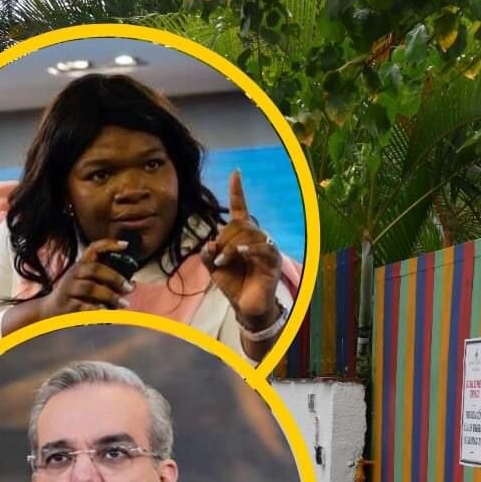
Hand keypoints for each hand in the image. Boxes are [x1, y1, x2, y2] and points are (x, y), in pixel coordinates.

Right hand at [40, 239, 134, 316]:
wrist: (49, 312)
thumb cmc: (75, 297)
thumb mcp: (90, 285)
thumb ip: (110, 283)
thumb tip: (133, 284)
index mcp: (81, 266)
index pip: (93, 249)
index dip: (108, 244)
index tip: (125, 245)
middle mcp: (73, 274)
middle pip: (95, 269)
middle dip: (115, 278)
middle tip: (128, 288)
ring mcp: (68, 289)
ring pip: (90, 287)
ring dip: (110, 296)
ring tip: (123, 304)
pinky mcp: (66, 305)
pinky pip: (84, 306)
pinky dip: (98, 310)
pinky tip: (107, 313)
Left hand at [202, 170, 281, 330]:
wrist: (246, 308)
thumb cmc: (233, 285)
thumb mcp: (213, 268)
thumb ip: (207, 254)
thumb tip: (209, 243)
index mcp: (241, 236)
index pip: (240, 209)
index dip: (237, 191)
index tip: (236, 173)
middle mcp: (255, 238)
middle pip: (240, 224)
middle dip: (224, 239)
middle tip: (216, 258)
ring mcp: (266, 249)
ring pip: (248, 235)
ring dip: (231, 248)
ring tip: (222, 263)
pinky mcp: (273, 261)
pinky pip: (262, 248)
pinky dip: (248, 250)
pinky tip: (239, 255)